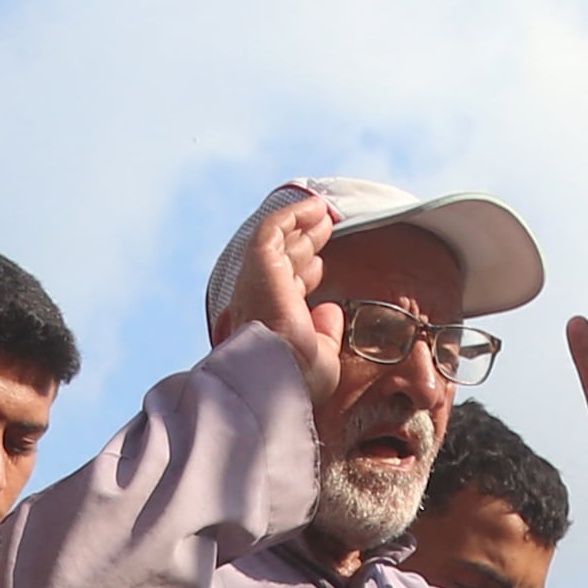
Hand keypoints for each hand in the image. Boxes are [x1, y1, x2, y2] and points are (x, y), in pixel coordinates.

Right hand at [222, 190, 343, 389]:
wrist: (278, 377)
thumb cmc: (296, 380)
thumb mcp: (320, 358)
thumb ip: (324, 333)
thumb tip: (331, 311)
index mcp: (268, 323)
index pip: (282, 290)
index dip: (303, 275)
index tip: (321, 266)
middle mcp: (257, 300)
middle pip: (282, 262)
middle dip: (305, 243)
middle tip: (327, 227)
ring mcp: (256, 282)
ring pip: (278, 242)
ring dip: (300, 225)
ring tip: (324, 212)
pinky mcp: (260, 264)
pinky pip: (273, 228)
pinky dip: (293, 214)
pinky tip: (315, 207)